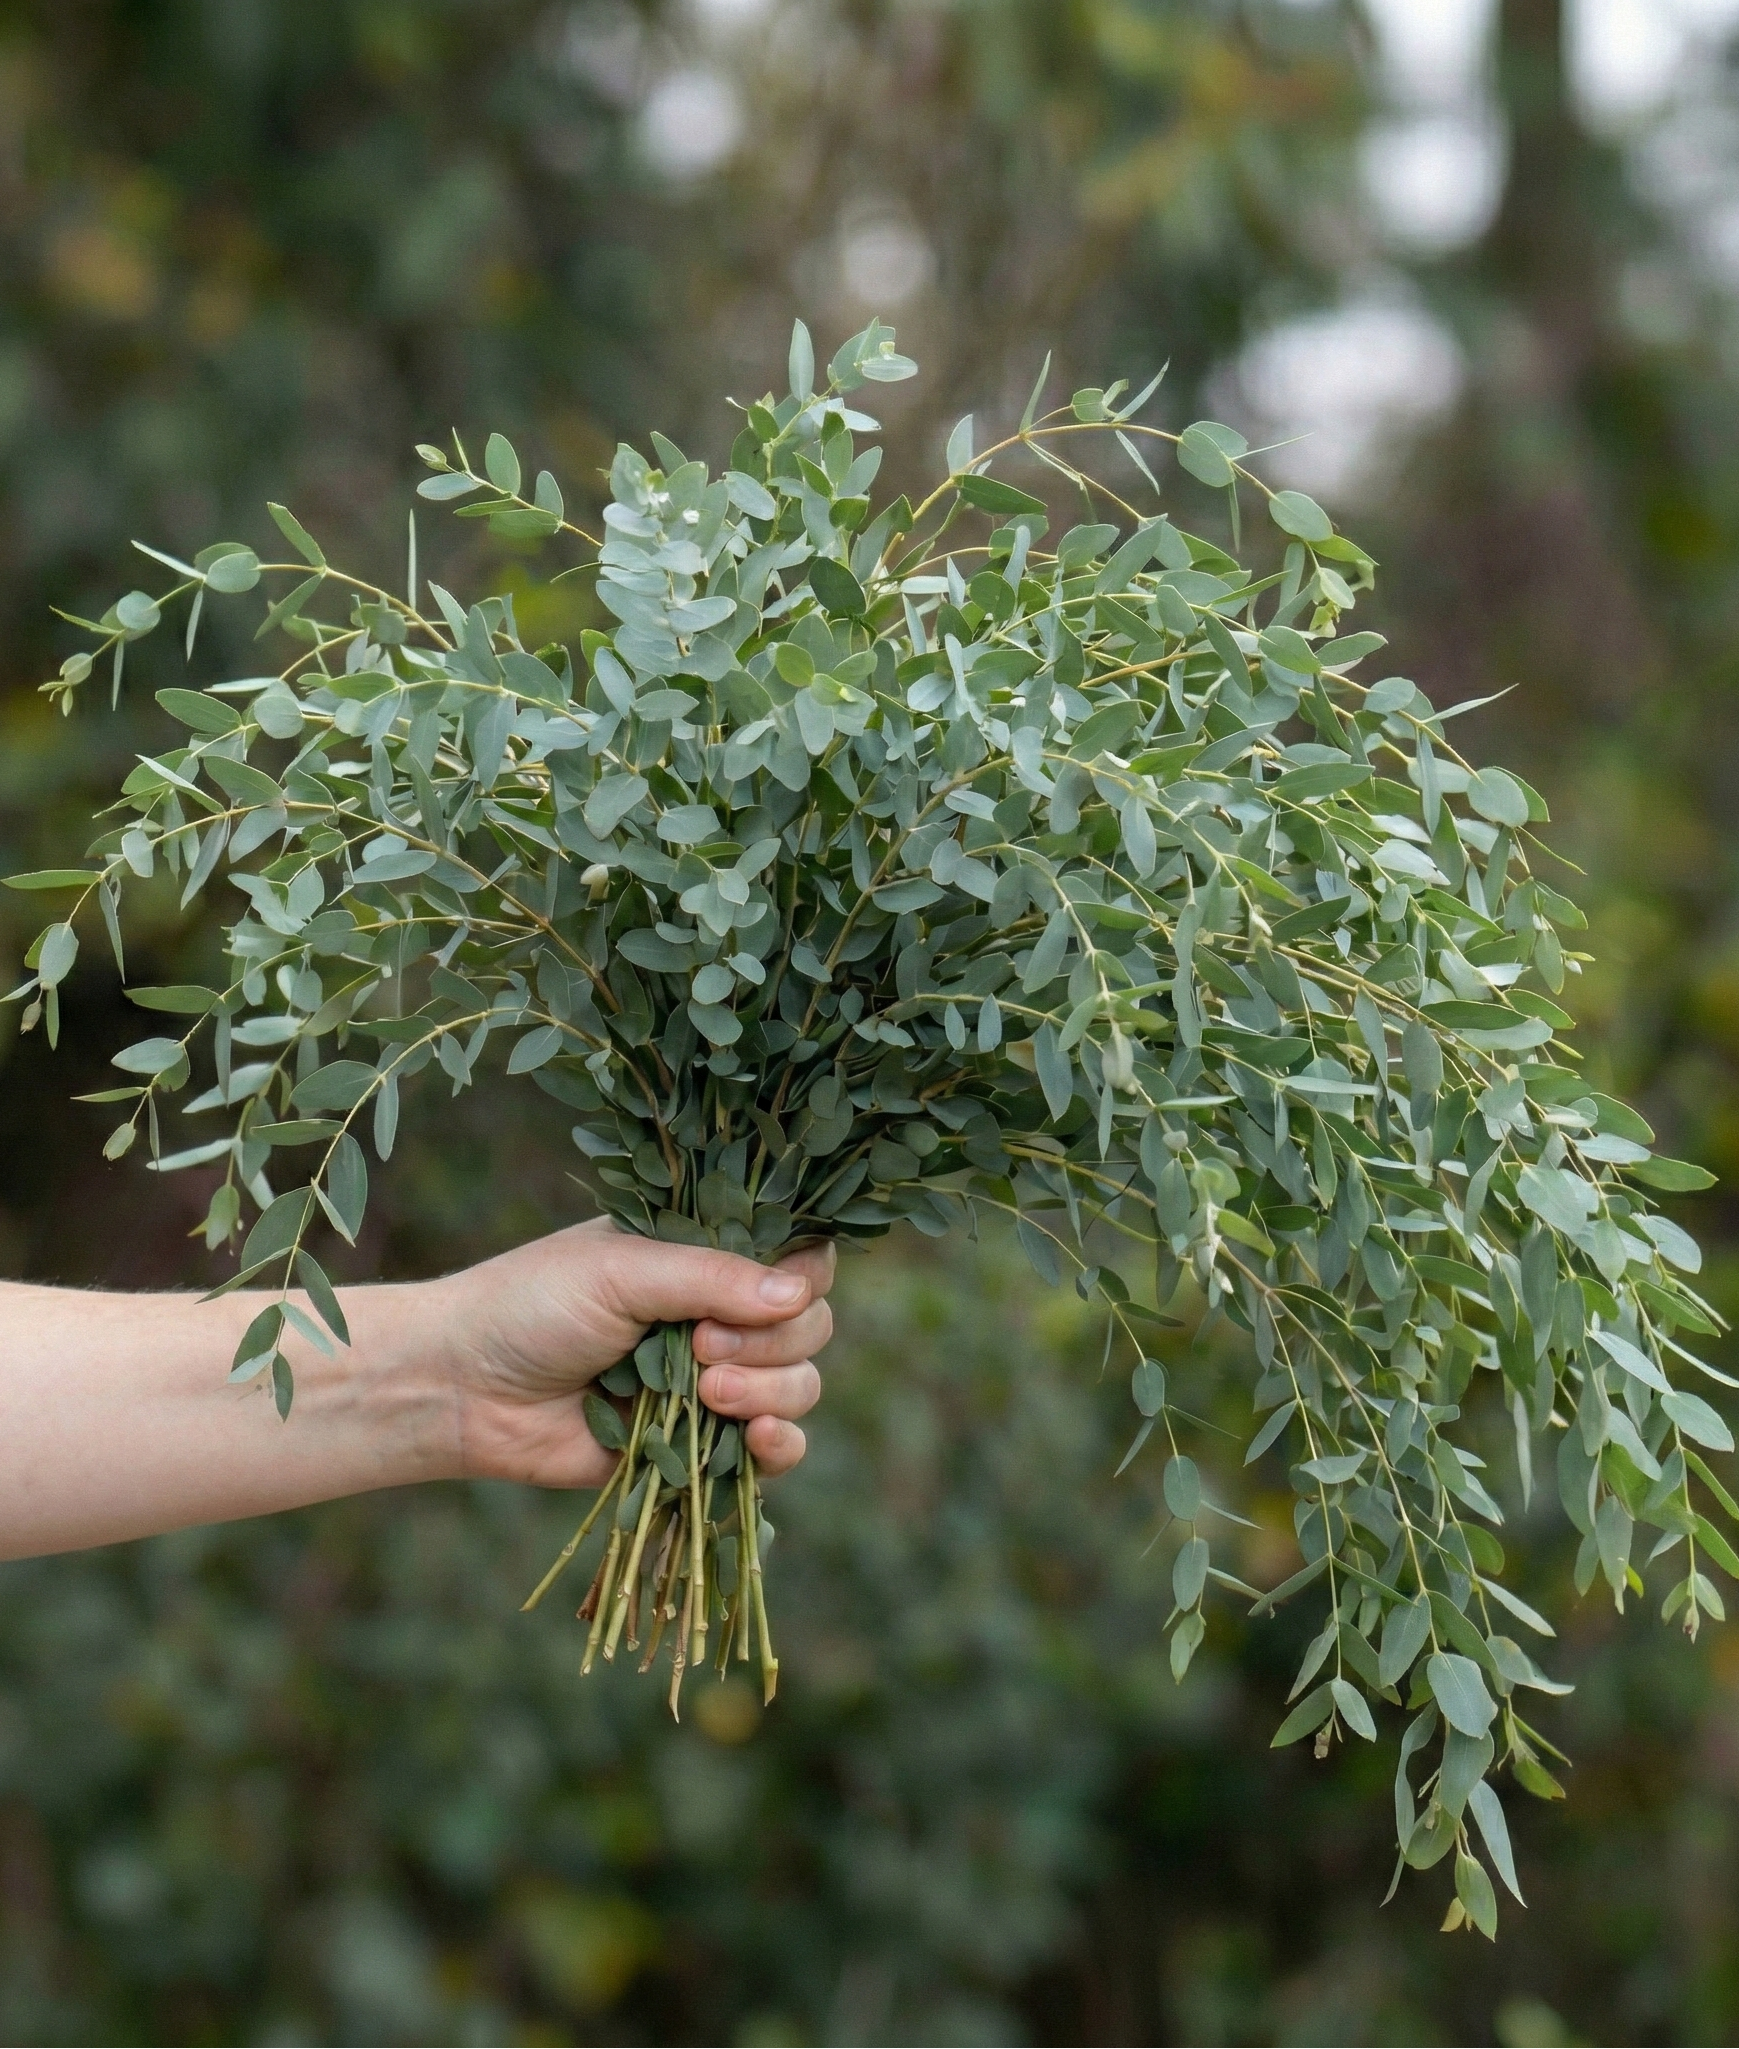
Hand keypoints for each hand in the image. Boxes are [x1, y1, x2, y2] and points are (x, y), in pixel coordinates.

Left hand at [431, 1218, 834, 1489]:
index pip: (799, 1259)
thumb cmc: (532, 1307)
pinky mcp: (699, 1447)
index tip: (775, 1293)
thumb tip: (799, 1295)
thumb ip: (711, 1278)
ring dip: (772, 1390)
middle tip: (703, 1345)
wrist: (464, 1390)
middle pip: (810, 1326)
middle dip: (774, 1341)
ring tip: (708, 1393)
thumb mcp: (621, 1271)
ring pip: (800, 1386)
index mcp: (704, 1257)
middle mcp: (719, 1316)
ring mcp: (714, 1382)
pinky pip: (775, 1452)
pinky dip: (781, 1447)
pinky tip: (759, 1439)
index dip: (803, 1278)